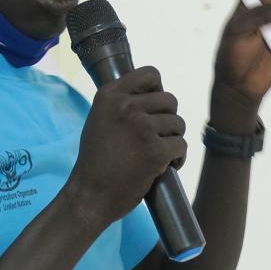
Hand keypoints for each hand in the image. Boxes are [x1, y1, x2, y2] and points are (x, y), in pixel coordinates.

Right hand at [68, 67, 186, 225]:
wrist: (89, 195)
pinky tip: (164, 167)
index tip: (153, 109)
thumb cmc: (95, 160)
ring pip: (178, 124)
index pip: (151, 74)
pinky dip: (177, 158)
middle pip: (170, 100)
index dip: (158, 91)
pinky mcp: (156, 151)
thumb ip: (121, 104)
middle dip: (167, 119)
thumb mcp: (100, 119)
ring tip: (158, 154)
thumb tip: (153, 94)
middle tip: (156, 137)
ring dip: (173, 139)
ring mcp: (142, 128)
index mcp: (110, 95)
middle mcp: (126, 106)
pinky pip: (181, 146)